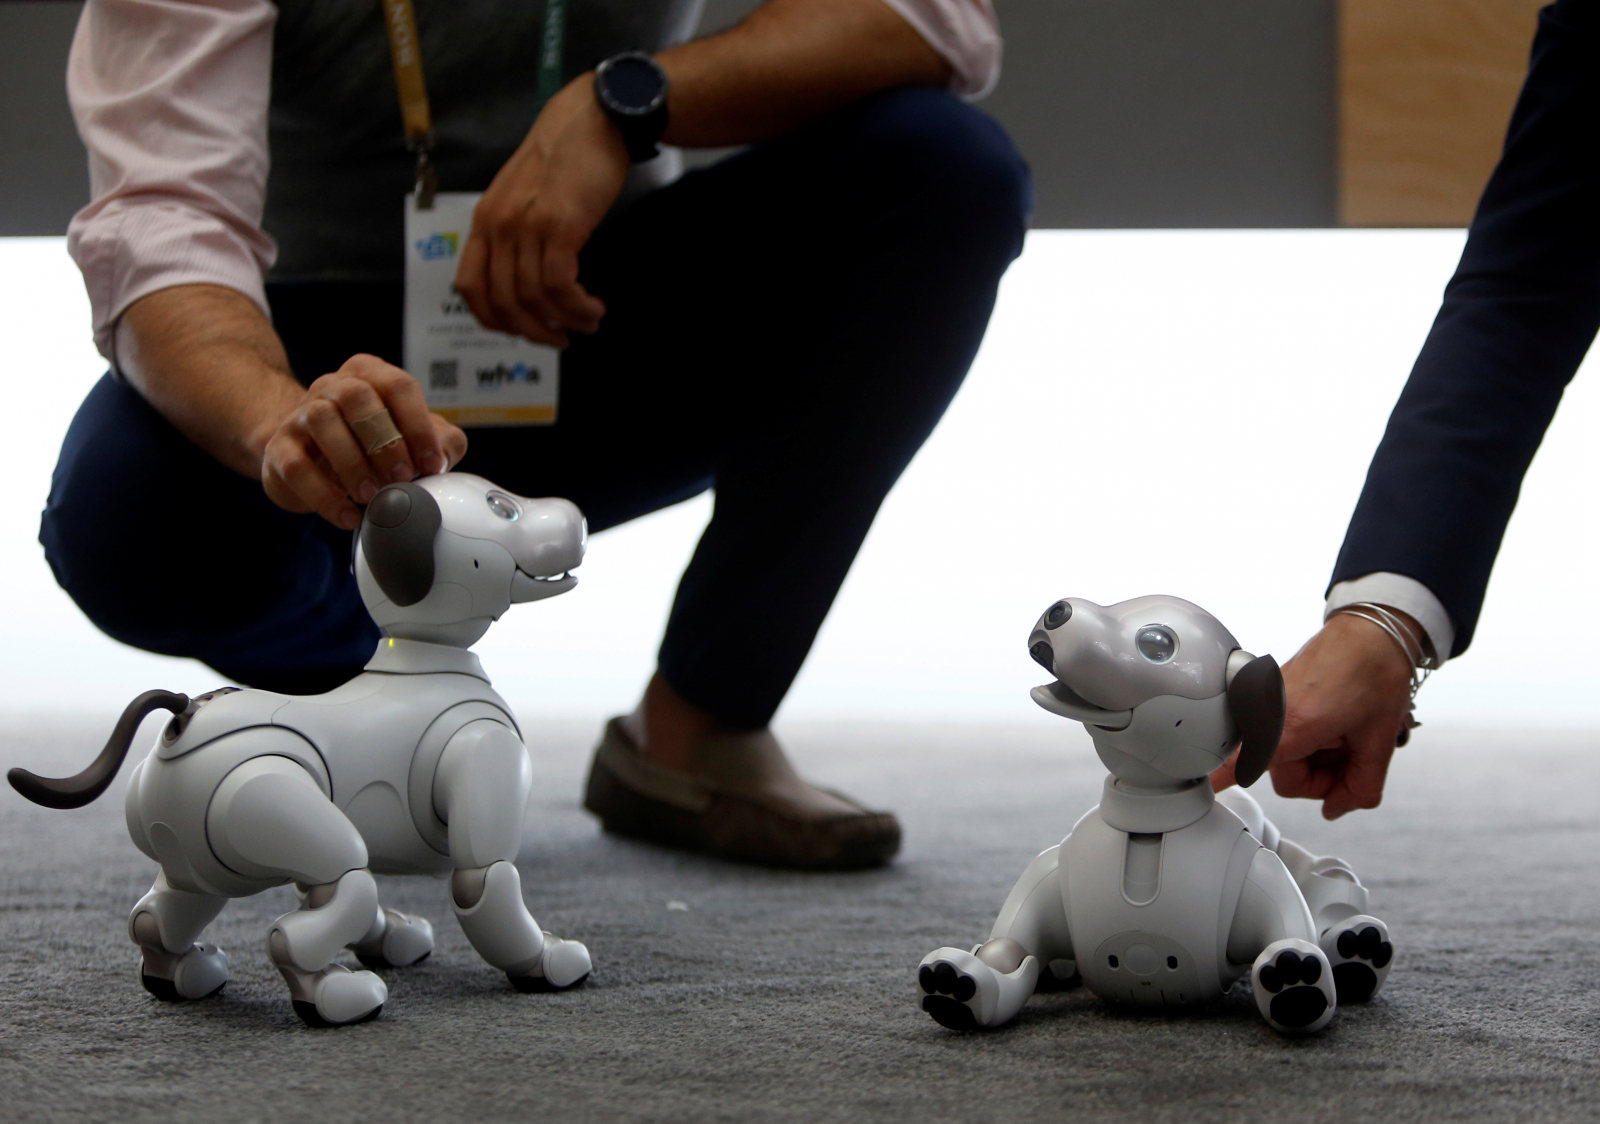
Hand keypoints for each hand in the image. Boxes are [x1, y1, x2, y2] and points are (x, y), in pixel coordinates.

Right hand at [260, 354, 467, 529]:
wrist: (308, 456)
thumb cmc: (367, 443)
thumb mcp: (409, 437)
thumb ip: (439, 441)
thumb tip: (444, 455)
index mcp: (370, 375)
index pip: (398, 386)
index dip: (419, 426)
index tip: (432, 463)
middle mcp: (333, 385)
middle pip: (358, 396)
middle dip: (385, 442)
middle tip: (401, 477)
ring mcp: (301, 413)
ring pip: (322, 421)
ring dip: (352, 463)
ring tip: (371, 494)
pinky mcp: (279, 448)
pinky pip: (296, 466)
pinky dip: (324, 496)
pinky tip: (347, 515)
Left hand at [455, 74, 630, 347]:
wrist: (593, 119)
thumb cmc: (567, 156)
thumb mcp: (527, 195)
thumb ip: (519, 232)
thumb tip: (528, 279)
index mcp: (486, 220)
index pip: (471, 287)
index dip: (494, 320)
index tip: (522, 329)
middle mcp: (499, 225)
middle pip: (502, 301)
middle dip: (533, 331)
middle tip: (560, 339)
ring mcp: (527, 226)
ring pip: (534, 297)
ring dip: (564, 320)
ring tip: (588, 321)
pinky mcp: (559, 226)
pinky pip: (559, 285)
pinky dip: (576, 306)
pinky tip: (592, 307)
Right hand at [1211, 611, 1415, 817]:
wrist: (1373, 631)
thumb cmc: (1375, 672)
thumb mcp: (1378, 740)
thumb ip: (1361, 786)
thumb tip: (1338, 807)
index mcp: (1294, 725)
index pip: (1246, 763)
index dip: (1224, 778)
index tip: (1201, 786)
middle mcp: (1272, 712)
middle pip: (1283, 774)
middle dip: (1320, 777)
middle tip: (1351, 758)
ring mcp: (1270, 701)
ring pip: (1284, 756)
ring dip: (1316, 758)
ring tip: (1346, 735)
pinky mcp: (1273, 695)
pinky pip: (1282, 734)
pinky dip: (1308, 740)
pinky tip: (1334, 726)